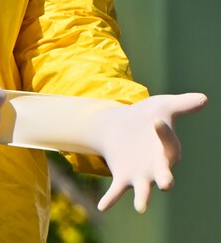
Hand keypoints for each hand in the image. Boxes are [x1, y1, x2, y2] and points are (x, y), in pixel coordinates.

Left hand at [97, 93, 207, 212]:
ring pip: (143, 190)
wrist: (120, 124)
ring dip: (142, 198)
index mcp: (168, 150)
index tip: (156, 122)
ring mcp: (140, 175)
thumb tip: (205, 98)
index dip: (164, 133)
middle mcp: (157, 167)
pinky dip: (110, 199)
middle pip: (164, 175)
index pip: (169, 144)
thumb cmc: (147, 116)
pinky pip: (116, 191)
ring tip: (141, 207)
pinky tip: (101, 207)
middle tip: (166, 184)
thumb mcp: (163, 105)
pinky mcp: (122, 177)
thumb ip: (183, 104)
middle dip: (165, 179)